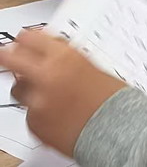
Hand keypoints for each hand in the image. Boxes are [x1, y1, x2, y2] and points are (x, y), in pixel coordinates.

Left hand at [0, 29, 124, 155]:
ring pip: (17, 88)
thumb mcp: (89, 64)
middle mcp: (46, 76)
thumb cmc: (109, 96)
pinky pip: (28, 112)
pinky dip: (38, 110)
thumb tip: (49, 51)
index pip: (28, 38)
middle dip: (8, 56)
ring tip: (43, 91)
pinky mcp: (34, 123)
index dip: (24, 39)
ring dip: (26, 87)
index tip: (22, 40)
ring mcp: (37, 101)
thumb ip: (65, 57)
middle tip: (7, 55)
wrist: (116, 128)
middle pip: (10, 58)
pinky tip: (55, 111)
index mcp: (63, 56)